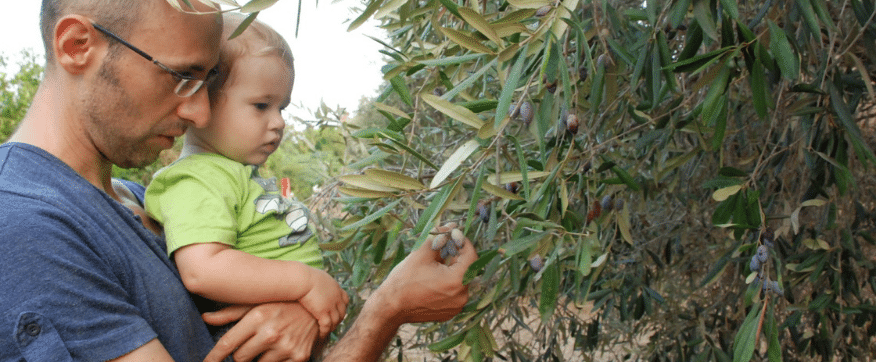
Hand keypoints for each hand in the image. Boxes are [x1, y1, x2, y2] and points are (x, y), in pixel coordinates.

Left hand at [202, 302, 318, 361]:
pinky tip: (280, 350)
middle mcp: (271, 332)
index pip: (227, 344)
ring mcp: (286, 346)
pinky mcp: (299, 357)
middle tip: (251, 344)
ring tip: (269, 344)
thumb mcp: (256, 303)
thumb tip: (205, 317)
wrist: (318, 306)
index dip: (213, 357)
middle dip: (241, 354)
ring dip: (259, 358)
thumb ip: (230, 312)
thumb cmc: (282, 303)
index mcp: (257, 317)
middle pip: (240, 358)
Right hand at [299, 268, 348, 337]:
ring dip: (332, 327)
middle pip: (342, 312)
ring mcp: (331, 305)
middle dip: (338, 319)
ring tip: (326, 332)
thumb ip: (319, 282)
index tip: (338, 311)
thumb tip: (313, 282)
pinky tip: (321, 336)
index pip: (345, 299)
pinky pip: (327, 326)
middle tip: (332, 325)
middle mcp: (336, 297)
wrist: (301, 279)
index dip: (342, 306)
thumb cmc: (302, 276)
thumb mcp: (315, 276)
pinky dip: (325, 332)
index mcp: (335, 287)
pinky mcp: (323, 312)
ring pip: (336, 321)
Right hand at [372, 222, 476, 324]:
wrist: (391, 307)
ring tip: (436, 261)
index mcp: (457, 282)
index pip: (471, 256)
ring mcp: (456, 306)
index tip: (452, 234)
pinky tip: (433, 276)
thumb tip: (451, 226)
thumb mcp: (422, 253)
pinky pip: (455, 292)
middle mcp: (461, 297)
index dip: (463, 242)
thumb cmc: (404, 280)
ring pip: (460, 279)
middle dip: (456, 254)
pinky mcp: (450, 312)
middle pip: (466, 268)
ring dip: (452, 267)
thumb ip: (439, 237)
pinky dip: (448, 281)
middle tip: (442, 245)